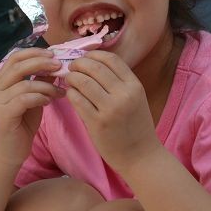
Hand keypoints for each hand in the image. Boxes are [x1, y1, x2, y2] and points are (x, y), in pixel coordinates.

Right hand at [0, 48, 63, 166]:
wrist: (8, 154)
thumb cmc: (21, 127)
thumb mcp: (33, 100)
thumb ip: (40, 83)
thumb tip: (56, 66)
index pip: (14, 58)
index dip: (34, 52)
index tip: (53, 54)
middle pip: (17, 66)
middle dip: (41, 63)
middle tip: (59, 66)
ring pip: (24, 84)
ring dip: (46, 85)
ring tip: (59, 92)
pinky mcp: (2, 114)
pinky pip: (24, 99)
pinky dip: (40, 97)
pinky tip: (49, 102)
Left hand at [64, 50, 158, 171]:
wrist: (141, 156)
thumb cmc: (136, 126)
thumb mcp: (135, 98)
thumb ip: (119, 82)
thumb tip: (92, 64)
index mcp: (134, 85)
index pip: (111, 59)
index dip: (93, 55)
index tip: (85, 58)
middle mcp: (124, 94)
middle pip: (94, 67)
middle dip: (78, 64)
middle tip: (71, 68)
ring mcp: (110, 109)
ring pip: (82, 81)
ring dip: (71, 78)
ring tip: (69, 80)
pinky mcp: (97, 123)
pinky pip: (77, 100)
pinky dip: (70, 93)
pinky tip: (70, 95)